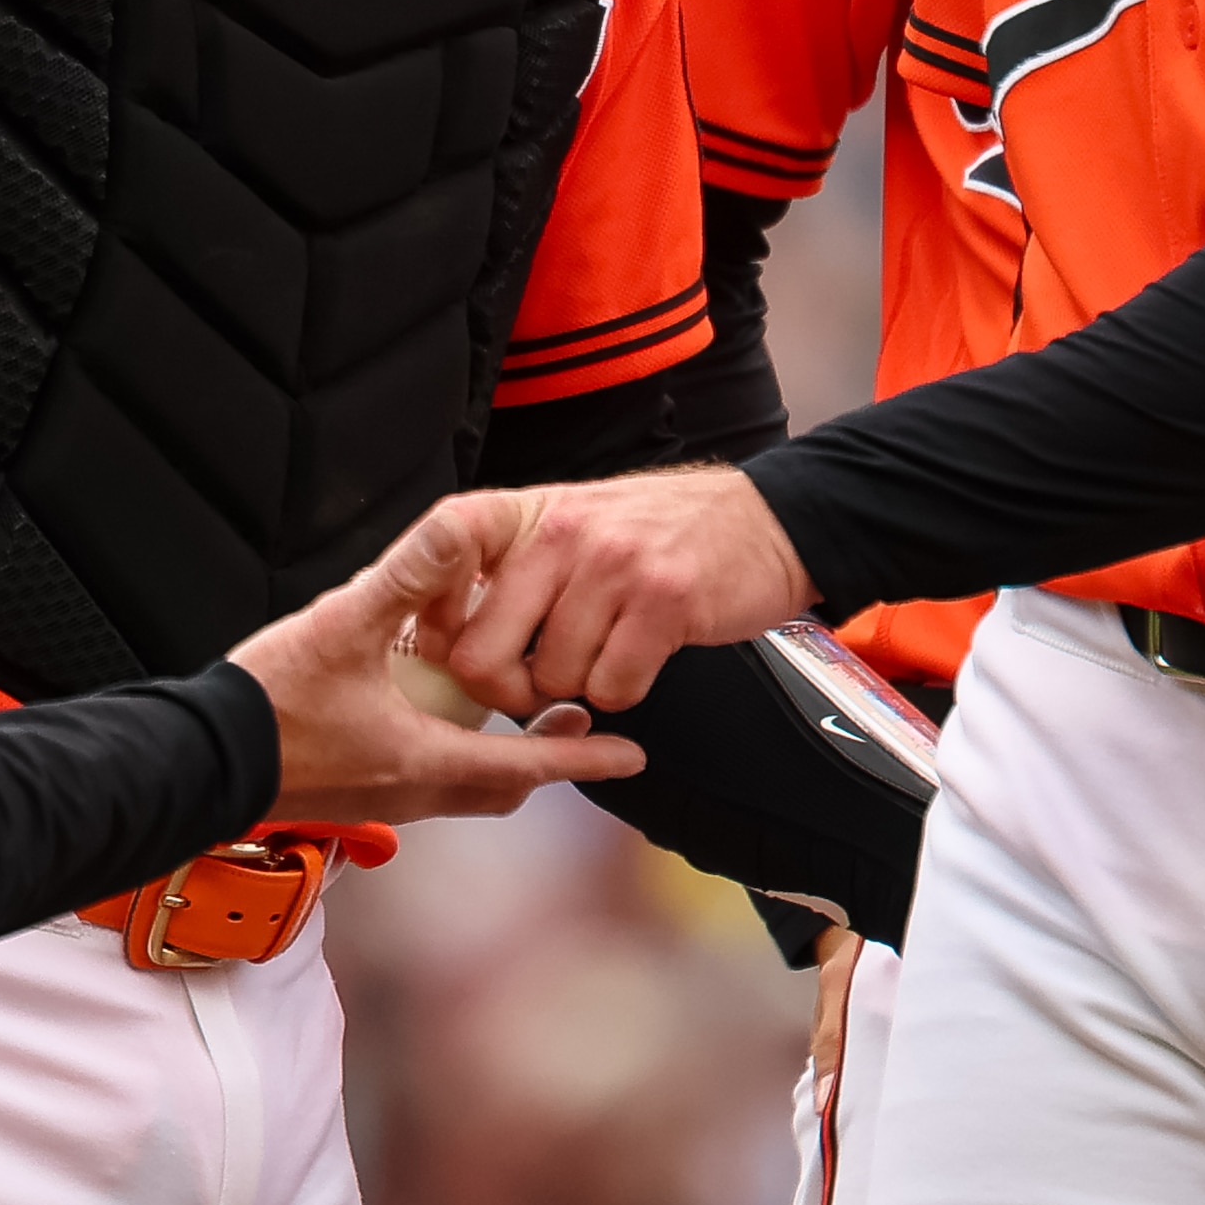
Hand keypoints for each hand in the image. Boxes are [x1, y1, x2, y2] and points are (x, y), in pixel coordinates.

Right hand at [227, 502, 646, 817]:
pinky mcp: (347, 797)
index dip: (585, 755)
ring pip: (461, 790)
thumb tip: (455, 527)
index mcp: (423, 760)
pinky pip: (422, 785)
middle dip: (545, 758)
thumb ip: (402, 576)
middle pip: (500, 789)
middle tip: (576, 722)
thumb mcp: (340, 627)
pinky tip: (431, 719)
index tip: (635, 754)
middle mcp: (408, 794)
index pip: (527, 765)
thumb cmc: (264, 704)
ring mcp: (376, 803)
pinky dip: (449, 757)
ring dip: (497, 758)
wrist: (190, 761)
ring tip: (513, 714)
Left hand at [402, 464, 820, 716]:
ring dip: (579, 687)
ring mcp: (614, 566)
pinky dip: (625, 691)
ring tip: (610, 653)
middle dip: (505, 690)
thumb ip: (518, 566)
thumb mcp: (579, 523)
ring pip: (551, 680)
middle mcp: (564, 534)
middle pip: (480, 653)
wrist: (770, 521)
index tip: (451, 642)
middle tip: (536, 686)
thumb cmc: (667, 534)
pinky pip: (613, 688)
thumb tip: (450, 633)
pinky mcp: (664, 603)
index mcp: (533, 513)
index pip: (444, 543)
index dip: (433, 612)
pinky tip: (645, 657)